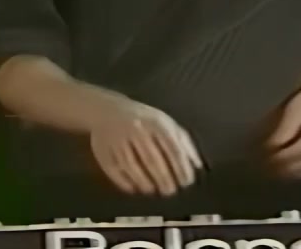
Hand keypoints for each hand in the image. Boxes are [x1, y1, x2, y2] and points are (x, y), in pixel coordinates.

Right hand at [88, 95, 202, 195]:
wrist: (107, 110)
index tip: (186, 182)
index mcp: (156, 122)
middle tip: (170, 191)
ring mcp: (118, 140)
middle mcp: (136, 130)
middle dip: (164, 179)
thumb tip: (197, 166)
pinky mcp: (103, 150)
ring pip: (132, 167)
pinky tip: (135, 188)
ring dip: (145, 182)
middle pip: (152, 160)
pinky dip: (125, 182)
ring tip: (153, 190)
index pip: (172, 148)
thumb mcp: (166, 123)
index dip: (181, 167)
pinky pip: (115, 170)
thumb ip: (184, 143)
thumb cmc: (144, 120)